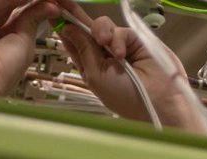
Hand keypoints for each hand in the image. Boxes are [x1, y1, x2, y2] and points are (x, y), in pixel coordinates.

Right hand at [0, 0, 60, 97]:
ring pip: (1, 0)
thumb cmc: (4, 70)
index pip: (20, 12)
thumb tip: (50, 5)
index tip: (53, 1)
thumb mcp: (25, 40)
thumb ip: (32, 19)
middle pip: (11, 4)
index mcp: (4, 36)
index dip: (35, 5)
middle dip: (30, 0)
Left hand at [56, 2, 200, 130]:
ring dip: (100, 32)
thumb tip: (67, 28)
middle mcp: (101, 54)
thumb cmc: (124, 96)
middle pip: (84, 28)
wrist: (157, 100)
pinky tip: (121, 53)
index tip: (49, 10)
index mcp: (89, 66)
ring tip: (105, 43)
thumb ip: (83, 49)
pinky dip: (118, 39)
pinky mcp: (133, 40)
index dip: (62, 26)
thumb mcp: (95, 75)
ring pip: (101, 26)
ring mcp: (117, 46)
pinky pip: (119, 30)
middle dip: (74, 15)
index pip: (72, 41)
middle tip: (61, 0)